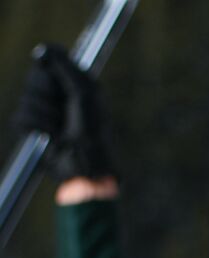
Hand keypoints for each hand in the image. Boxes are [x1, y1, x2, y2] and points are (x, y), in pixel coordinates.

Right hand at [12, 44, 117, 182]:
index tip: (58, 82)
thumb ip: (64, 67)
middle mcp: (60, 96)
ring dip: (45, 114)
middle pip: (34, 79)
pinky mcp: (35, 130)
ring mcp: (47, 112)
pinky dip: (37, 127)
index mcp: (74, 84)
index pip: (46, 61)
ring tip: (61, 127)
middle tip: (65, 110)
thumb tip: (43, 48)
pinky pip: (21, 117)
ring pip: (27, 98)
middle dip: (47, 94)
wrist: (87, 165)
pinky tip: (51, 136)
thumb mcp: (84, 92)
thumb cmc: (94, 131)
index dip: (49, 72)